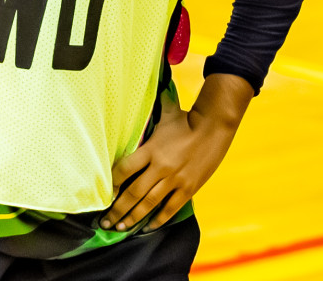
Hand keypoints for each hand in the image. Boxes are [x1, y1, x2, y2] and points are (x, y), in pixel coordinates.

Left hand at [102, 74, 252, 231]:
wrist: (217, 125)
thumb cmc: (189, 119)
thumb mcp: (166, 115)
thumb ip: (151, 112)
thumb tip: (141, 94)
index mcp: (151, 149)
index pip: (123, 171)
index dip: (111, 184)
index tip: (104, 194)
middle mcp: (161, 166)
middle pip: (132, 193)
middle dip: (116, 210)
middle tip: (105, 222)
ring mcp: (176, 178)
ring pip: (148, 204)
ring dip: (132, 218)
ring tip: (120, 228)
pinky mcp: (189, 186)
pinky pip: (170, 208)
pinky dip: (158, 219)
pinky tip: (148, 227)